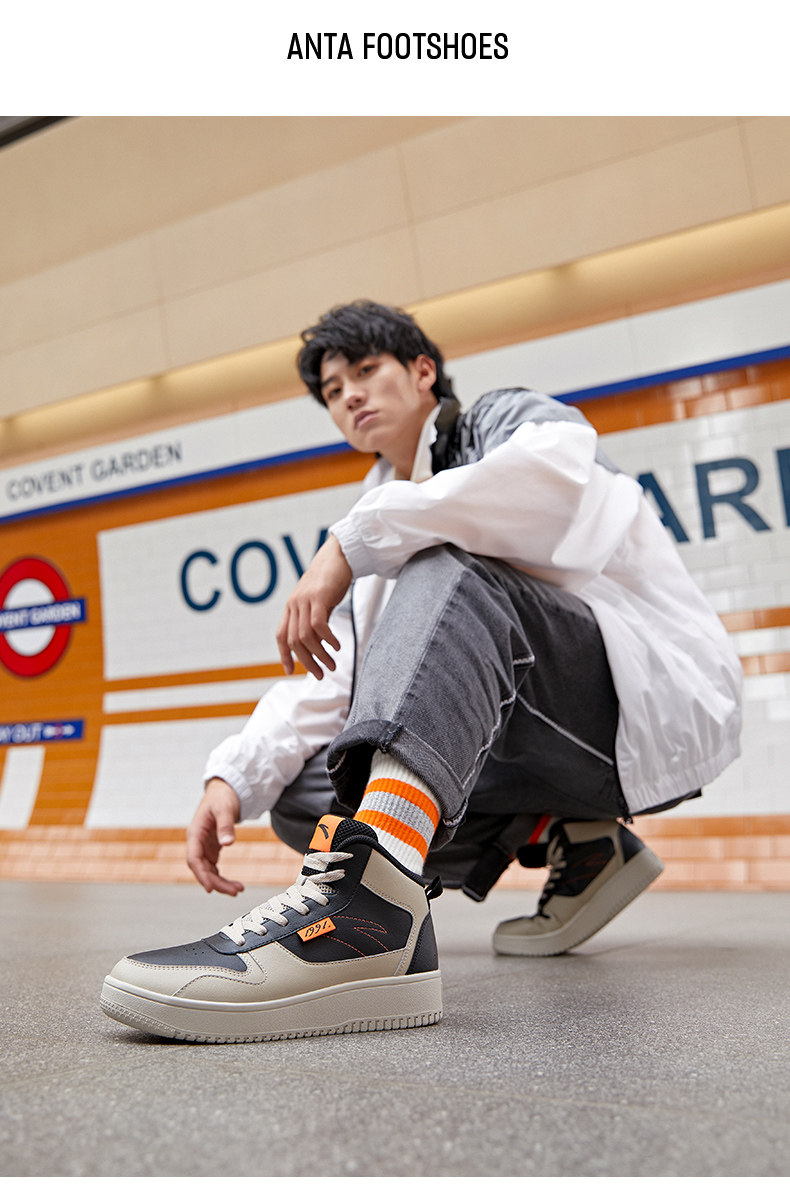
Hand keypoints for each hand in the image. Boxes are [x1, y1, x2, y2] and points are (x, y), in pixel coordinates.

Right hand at [186, 778, 243, 895]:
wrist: (225, 789)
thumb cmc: (222, 796)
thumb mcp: (225, 808)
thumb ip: (226, 826)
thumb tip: (228, 843)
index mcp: (195, 833)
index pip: (193, 858)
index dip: (200, 874)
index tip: (210, 888)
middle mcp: (197, 842)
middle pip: (201, 868)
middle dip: (216, 882)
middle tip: (234, 891)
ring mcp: (204, 846)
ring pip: (208, 870)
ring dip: (220, 882)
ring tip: (238, 889)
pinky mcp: (211, 848)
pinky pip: (214, 867)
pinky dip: (222, 877)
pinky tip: (234, 884)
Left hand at [276, 534, 351, 678]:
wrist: (338, 554)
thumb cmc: (330, 580)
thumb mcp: (317, 601)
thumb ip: (314, 618)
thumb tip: (318, 642)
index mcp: (291, 607)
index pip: (282, 636)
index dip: (284, 655)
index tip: (290, 672)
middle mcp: (294, 604)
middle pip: (294, 641)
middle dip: (307, 661)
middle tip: (320, 674)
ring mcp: (305, 600)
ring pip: (306, 636)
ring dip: (319, 654)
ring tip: (332, 664)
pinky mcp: (318, 597)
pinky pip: (318, 624)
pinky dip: (327, 639)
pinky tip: (337, 646)